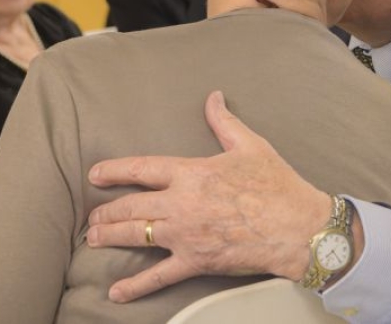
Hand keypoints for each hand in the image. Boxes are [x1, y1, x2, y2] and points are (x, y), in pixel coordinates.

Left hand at [87, 90, 329, 302]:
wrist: (297, 226)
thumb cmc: (277, 184)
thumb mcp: (251, 145)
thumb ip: (225, 122)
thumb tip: (214, 98)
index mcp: (192, 173)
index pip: (142, 168)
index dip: (115, 171)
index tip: (96, 174)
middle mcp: (181, 204)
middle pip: (132, 206)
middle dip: (107, 211)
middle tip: (93, 216)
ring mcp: (185, 235)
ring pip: (136, 235)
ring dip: (110, 237)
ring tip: (95, 238)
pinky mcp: (195, 261)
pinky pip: (158, 276)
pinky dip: (135, 286)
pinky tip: (117, 292)